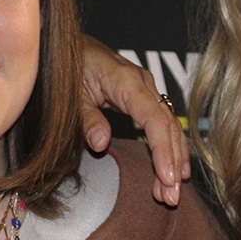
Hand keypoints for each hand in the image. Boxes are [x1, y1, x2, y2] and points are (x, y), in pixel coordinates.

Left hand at [80, 34, 189, 204]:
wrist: (67, 43)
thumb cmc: (67, 64)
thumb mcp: (69, 92)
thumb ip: (86, 117)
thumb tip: (101, 143)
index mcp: (126, 80)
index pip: (154, 119)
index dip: (163, 150)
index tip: (167, 177)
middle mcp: (142, 83)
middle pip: (168, 126)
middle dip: (173, 163)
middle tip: (171, 197)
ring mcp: (145, 89)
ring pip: (169, 126)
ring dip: (173, 159)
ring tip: (170, 193)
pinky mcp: (141, 96)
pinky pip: (161, 123)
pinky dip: (168, 148)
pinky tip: (172, 170)